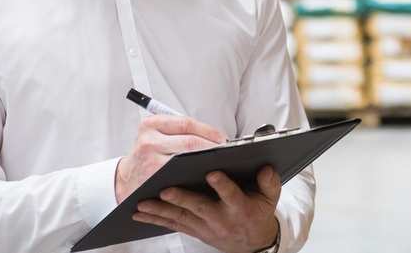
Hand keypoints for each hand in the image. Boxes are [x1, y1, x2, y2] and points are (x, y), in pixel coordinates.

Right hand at [115, 115, 226, 202]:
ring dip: (206, 162)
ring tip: (220, 163)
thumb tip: (215, 136)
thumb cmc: (148, 156)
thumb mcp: (156, 136)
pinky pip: (180, 177)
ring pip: (187, 158)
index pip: (187, 124)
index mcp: (151, 124)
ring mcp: (149, 160)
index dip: (209, 131)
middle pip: (190, 141)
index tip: (224, 139)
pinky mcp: (152, 178)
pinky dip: (195, 176)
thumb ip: (178, 132)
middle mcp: (148, 140)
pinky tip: (205, 177)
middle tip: (226, 153)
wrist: (125, 180)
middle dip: (212, 147)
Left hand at [133, 166, 281, 252]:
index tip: (212, 173)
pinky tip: (140, 213)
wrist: (250, 243)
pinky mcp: (194, 230)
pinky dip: (156, 220)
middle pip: (199, 208)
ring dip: (160, 211)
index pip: (232, 195)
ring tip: (143, 203)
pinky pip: (173, 225)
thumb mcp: (270, 198)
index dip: (223, 185)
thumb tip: (266, 168)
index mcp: (240, 207)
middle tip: (166, 191)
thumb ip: (270, 182)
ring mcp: (205, 226)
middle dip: (182, 199)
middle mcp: (220, 218)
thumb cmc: (257, 212)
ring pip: (181, 217)